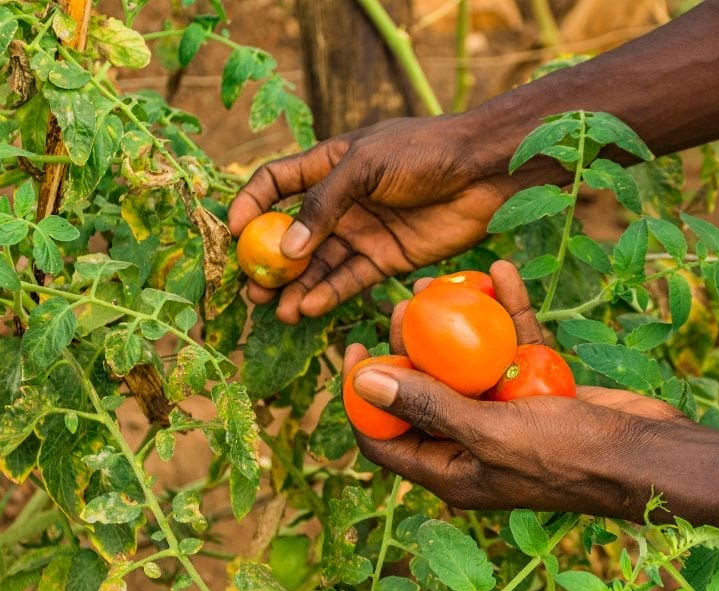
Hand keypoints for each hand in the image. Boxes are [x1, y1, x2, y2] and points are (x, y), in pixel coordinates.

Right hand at [227, 115, 566, 323]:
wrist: (484, 172)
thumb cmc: (425, 152)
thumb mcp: (367, 165)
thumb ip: (324, 204)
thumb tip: (287, 248)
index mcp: (329, 164)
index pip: (276, 183)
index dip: (252, 206)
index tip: (234, 234)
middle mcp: (341, 202)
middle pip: (293, 235)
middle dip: (271, 263)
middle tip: (252, 289)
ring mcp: (363, 232)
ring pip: (319, 265)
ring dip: (297, 287)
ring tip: (277, 309)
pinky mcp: (386, 259)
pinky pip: (350, 280)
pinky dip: (329, 294)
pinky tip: (310, 308)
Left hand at [343, 260, 688, 514]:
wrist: (649, 455)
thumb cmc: (567, 455)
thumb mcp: (488, 432)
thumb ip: (427, 405)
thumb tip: (362, 380)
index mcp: (449, 469)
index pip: (384, 435)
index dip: (360, 395)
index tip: (354, 348)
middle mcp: (471, 444)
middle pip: (424, 391)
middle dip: (410, 347)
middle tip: (402, 304)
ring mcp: (507, 416)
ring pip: (468, 363)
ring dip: (457, 322)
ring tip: (443, 281)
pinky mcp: (540, 389)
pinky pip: (514, 347)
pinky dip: (508, 314)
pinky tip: (502, 274)